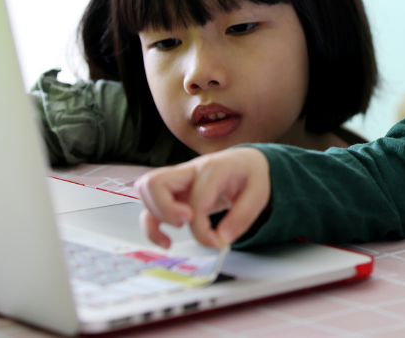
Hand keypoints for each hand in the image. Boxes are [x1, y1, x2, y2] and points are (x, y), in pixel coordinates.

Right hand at [134, 147, 270, 249]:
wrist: (245, 162)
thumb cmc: (249, 175)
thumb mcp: (258, 194)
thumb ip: (242, 218)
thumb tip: (221, 240)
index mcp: (213, 169)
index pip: (196, 200)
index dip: (202, 229)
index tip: (216, 243)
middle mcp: (190, 170)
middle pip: (155, 182)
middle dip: (165, 210)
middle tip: (184, 224)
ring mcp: (177, 179)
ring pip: (146, 190)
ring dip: (155, 216)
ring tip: (176, 231)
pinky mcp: (172, 191)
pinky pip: (148, 205)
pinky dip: (150, 225)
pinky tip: (166, 241)